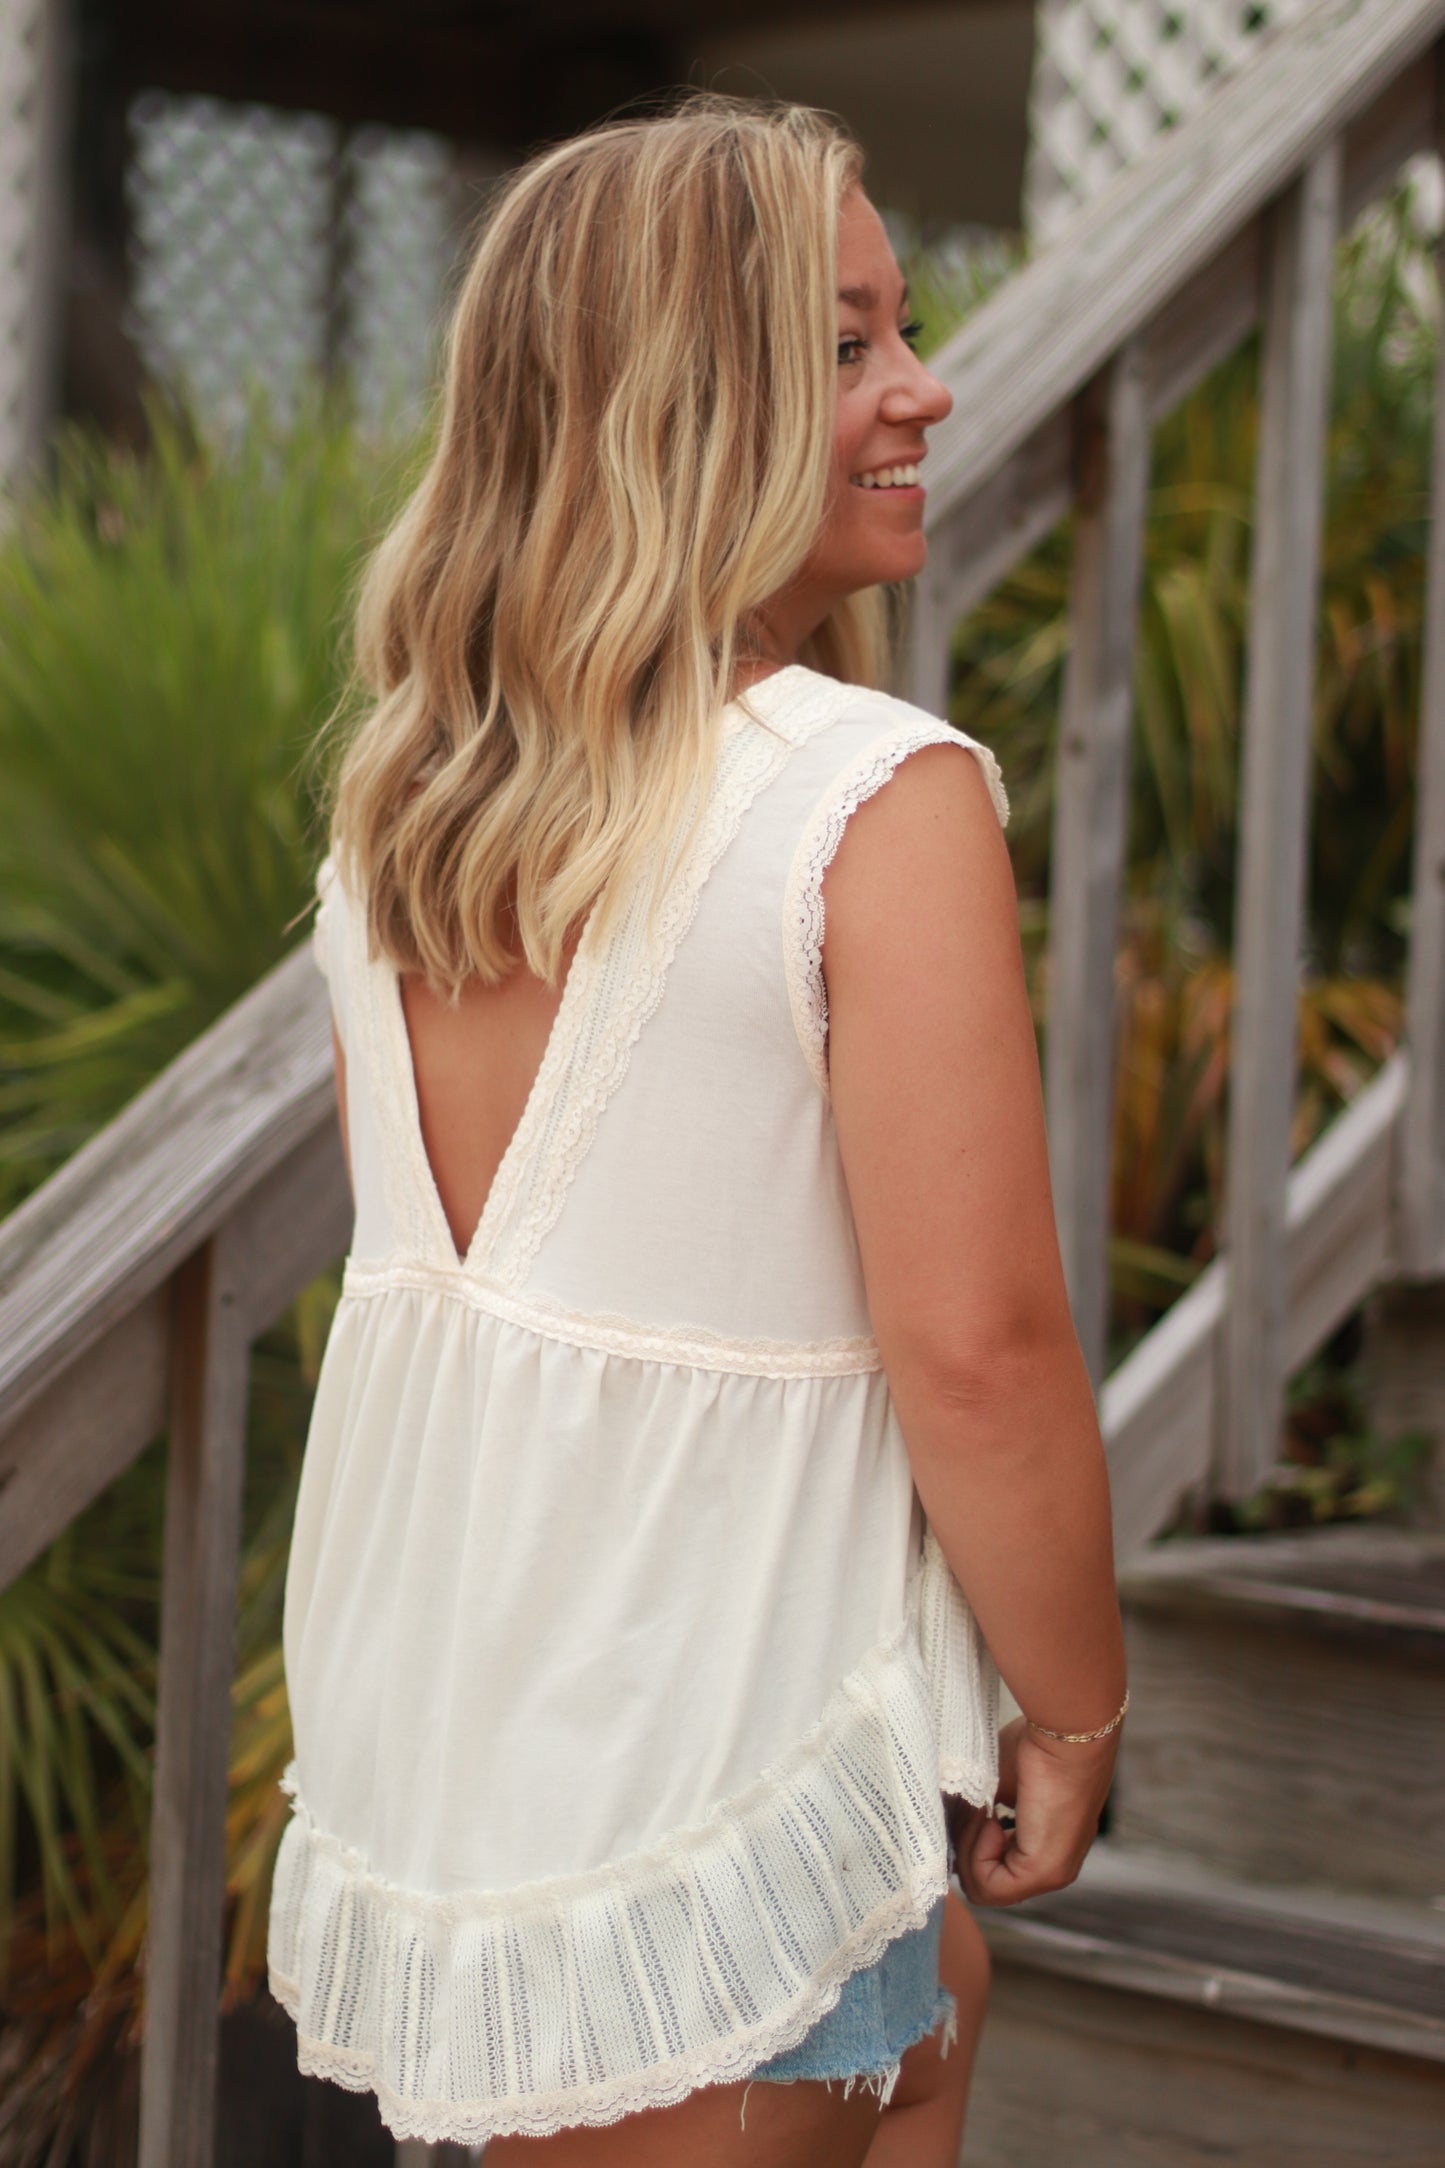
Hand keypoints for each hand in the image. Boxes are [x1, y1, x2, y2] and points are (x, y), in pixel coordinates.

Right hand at [954, 1715, 1115, 1906]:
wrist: (1065, 1732)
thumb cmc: (1038, 1744)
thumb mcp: (997, 1784)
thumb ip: (974, 1810)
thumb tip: (935, 1822)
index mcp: (1047, 1843)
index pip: (996, 1866)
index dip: (969, 1842)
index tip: (969, 1806)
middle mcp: (1054, 1864)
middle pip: (988, 1881)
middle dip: (964, 1848)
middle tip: (968, 1809)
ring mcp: (1053, 1872)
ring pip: (985, 1888)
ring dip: (969, 1848)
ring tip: (980, 1810)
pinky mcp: (1045, 1871)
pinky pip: (991, 1886)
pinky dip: (977, 1853)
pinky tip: (988, 1818)